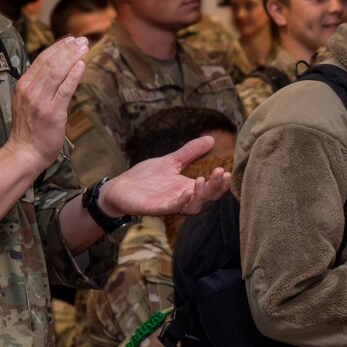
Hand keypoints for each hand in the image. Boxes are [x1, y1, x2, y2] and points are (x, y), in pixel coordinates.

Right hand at [6, 35, 89, 168]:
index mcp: (23, 85)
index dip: (57, 48)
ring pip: (57, 72)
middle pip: (50, 62)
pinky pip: (64, 89)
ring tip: (85, 47)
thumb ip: (38, 87)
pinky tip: (82, 64)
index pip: (41, 60)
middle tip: (82, 39)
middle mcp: (30, 90)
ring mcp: (40, 100)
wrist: (24, 151)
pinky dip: (74, 75)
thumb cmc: (30, 129)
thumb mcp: (28, 102)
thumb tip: (56, 72)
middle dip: (67, 49)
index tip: (70, 39)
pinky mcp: (52, 112)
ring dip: (72, 57)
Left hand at [100, 136, 232, 217]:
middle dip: (216, 187)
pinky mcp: (156, 208)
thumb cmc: (145, 177)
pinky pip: (172, 208)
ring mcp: (170, 204)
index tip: (227, 171)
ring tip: (203, 180)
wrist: (119, 188)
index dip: (220, 183)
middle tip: (221, 173)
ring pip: (193, 206)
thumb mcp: (171, 161)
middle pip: (206, 198)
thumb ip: (190, 152)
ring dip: (201, 195)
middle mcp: (182, 198)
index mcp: (188, 188)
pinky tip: (187, 191)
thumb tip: (211, 139)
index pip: (211, 189)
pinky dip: (182, 201)